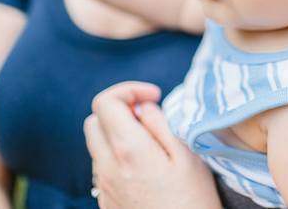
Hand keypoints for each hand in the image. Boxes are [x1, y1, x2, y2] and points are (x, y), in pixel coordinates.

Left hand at [84, 82, 221, 208]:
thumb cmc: (193, 201)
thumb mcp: (187, 155)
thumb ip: (160, 124)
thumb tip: (143, 105)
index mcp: (128, 150)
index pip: (105, 101)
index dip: (129, 90)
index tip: (153, 96)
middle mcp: (106, 166)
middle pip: (94, 120)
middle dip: (119, 110)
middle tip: (149, 118)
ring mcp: (102, 185)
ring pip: (96, 143)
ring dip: (117, 132)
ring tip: (150, 143)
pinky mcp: (105, 200)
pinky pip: (102, 166)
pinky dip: (117, 154)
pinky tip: (144, 165)